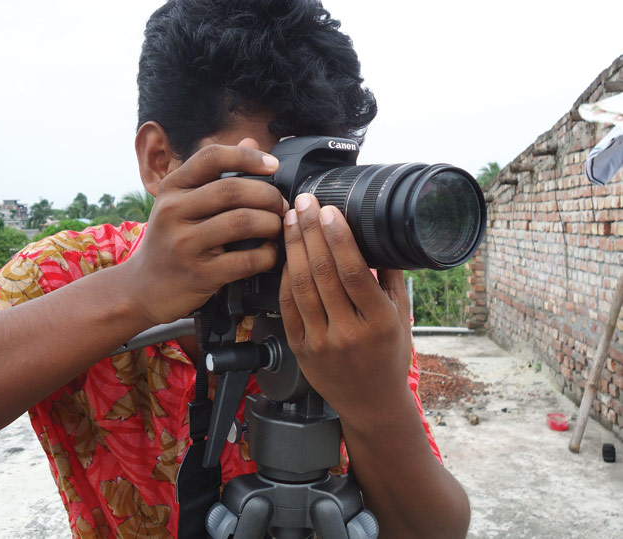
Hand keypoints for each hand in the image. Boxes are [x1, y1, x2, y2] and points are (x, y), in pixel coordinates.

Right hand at [125, 139, 287, 325]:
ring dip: (272, 224)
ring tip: (279, 227)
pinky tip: (270, 253)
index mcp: (172, 188)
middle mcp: (174, 211)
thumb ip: (215, 174)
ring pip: (243, 222)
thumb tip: (250, 142)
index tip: (273, 165)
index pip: (212, 157)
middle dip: (269, 195)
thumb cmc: (170, 242)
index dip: (247, 157)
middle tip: (282, 205)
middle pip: (233, 190)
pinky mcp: (199, 274)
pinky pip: (246, 260)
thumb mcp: (181, 203)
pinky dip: (267, 255)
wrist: (143, 289)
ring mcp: (184, 244)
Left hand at [279, 193, 411, 426]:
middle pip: (322, 273)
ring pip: (300, 286)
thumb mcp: (401, 318)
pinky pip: (287, 305)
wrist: (370, 402)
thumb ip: (388, 279)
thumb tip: (376, 238)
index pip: (354, 272)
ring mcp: (320, 342)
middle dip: (310, 232)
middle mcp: (348, 333)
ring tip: (291, 219)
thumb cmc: (388, 357)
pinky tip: (285, 253)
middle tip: (303, 202)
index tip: (329, 210)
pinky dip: (284, 276)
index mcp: (379, 323)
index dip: (338, 238)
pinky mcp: (299, 348)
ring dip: (293, 248)